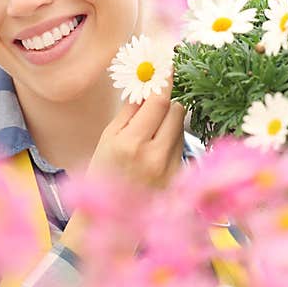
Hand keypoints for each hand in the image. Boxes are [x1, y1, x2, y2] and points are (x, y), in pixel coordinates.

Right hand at [86, 67, 186, 190]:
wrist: (113, 221)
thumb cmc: (105, 175)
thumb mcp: (108, 139)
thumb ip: (130, 110)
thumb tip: (147, 83)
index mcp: (130, 144)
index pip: (158, 102)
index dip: (165, 80)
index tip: (169, 65)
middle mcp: (155, 156)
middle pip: (176, 110)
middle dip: (168, 100)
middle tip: (158, 97)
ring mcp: (171, 168)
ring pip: (181, 127)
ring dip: (170, 121)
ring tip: (151, 132)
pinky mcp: (181, 177)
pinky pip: (182, 145)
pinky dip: (173, 140)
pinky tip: (157, 150)